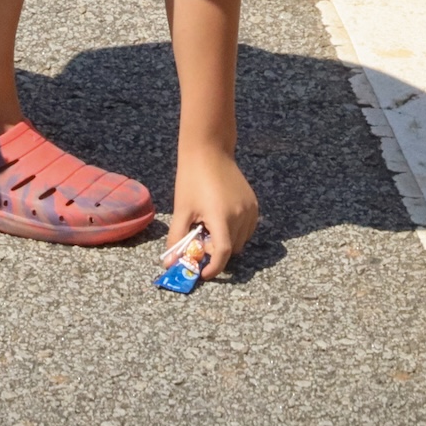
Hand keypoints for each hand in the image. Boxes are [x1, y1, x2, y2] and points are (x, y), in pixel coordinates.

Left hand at [170, 146, 257, 277]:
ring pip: (242, 241)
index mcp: (221, 217)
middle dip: (216, 252)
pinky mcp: (254, 204)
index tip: (203, 274)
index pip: (223, 253)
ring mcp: (250, 209)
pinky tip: (220, 219)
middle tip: (199, 242)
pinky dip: (236, 232)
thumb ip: (177, 239)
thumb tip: (170, 263)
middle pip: (232, 249)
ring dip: (227, 242)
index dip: (214, 268)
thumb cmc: (191, 179)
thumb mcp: (181, 210)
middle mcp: (241, 215)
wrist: (209, 151)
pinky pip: (247, 229)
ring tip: (209, 226)